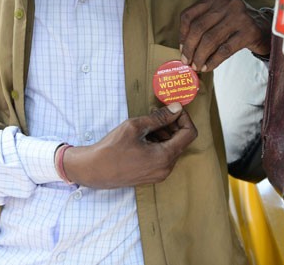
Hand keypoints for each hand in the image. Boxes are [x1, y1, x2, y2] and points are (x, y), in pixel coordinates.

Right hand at [63, 103, 196, 188]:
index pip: (189, 133)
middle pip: (181, 141)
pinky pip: (163, 156)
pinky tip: (142, 137)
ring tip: (145, 125)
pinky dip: (158, 144)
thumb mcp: (135, 127)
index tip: (172, 109)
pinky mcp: (152, 175)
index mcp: (165, 157)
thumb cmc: (112, 148)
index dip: (184, 118)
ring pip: (171, 148)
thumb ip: (159, 117)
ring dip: (164, 134)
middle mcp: (166, 168)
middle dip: (172, 124)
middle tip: (155, 113)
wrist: (94, 170)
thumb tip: (177, 108)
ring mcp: (159, 174)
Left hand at [179, 0, 271, 71]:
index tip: (181, 48)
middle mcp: (228, 3)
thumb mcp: (219, 17)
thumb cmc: (236, 24)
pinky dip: (213, 61)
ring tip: (197, 66)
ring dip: (200, 56)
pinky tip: (208, 66)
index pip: (189, 15)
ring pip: (210, 40)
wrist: (266, 28)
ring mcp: (240, 16)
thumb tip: (184, 48)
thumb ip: (202, 25)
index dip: (182, 34)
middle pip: (198, 28)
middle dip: (189, 48)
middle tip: (187, 61)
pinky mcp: (249, 32)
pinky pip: (224, 50)